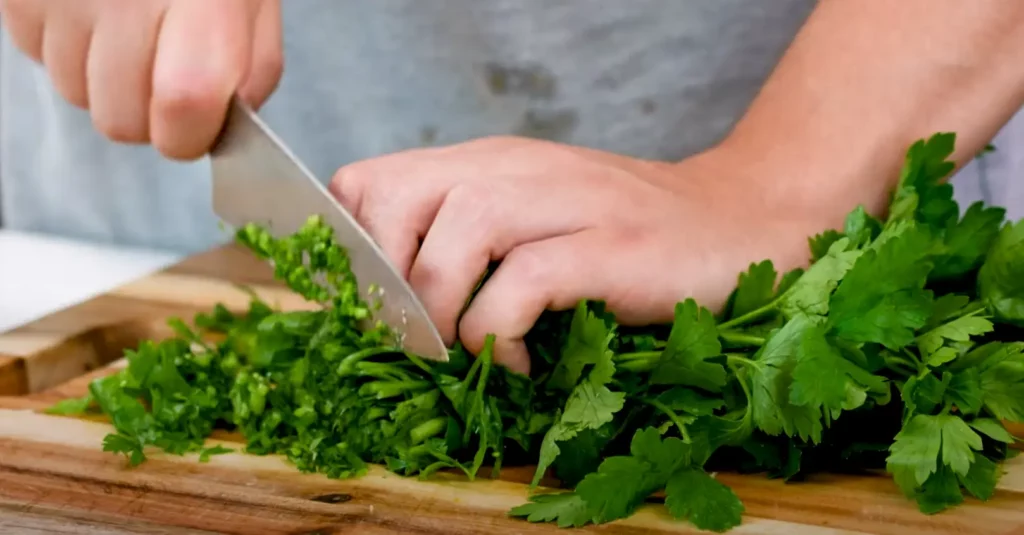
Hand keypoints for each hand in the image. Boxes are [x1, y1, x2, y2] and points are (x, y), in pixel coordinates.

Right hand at [0, 0, 282, 158]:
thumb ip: (254, 68)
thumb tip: (222, 125)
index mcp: (201, 0)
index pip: (184, 106)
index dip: (188, 136)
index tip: (195, 125)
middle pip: (121, 121)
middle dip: (147, 115)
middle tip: (163, 70)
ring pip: (77, 96)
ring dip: (105, 81)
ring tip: (128, 28)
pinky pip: (39, 59)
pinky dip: (69, 48)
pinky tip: (94, 9)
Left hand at [329, 136, 837, 373]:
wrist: (744, 222)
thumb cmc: (628, 237)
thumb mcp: (536, 221)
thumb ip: (468, 242)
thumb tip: (389, 302)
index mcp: (490, 163)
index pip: (371, 181)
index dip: (351, 245)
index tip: (374, 303)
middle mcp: (521, 169)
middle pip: (399, 199)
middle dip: (387, 278)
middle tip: (418, 334)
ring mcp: (571, 202)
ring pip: (461, 230)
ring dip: (444, 307)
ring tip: (467, 350)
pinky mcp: (615, 247)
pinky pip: (527, 281)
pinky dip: (505, 331)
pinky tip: (523, 361)